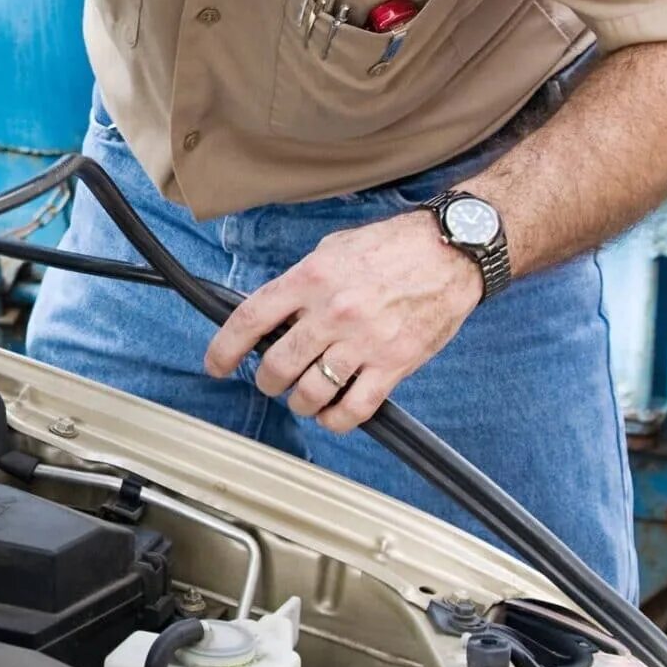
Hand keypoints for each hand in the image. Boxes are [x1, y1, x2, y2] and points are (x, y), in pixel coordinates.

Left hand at [201, 211, 481, 432]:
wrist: (450, 250)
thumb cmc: (391, 247)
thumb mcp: (332, 249)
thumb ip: (301, 282)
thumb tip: (273, 313)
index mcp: (310, 279)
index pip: (250, 319)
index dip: (224, 348)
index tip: (216, 365)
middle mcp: (331, 312)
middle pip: (276, 365)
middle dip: (266, 381)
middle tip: (270, 380)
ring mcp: (363, 341)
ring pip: (310, 393)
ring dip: (299, 402)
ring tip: (302, 397)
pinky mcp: (394, 364)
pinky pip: (353, 409)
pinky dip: (335, 420)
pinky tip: (332, 414)